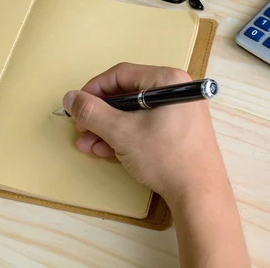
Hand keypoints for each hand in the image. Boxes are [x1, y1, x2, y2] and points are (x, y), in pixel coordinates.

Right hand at [62, 63, 225, 203]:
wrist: (200, 195)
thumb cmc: (166, 157)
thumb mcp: (122, 132)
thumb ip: (92, 112)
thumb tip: (70, 98)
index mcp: (168, 80)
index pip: (121, 74)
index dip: (93, 89)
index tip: (77, 105)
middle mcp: (175, 91)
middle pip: (126, 95)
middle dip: (98, 115)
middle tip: (81, 128)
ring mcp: (178, 113)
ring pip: (132, 113)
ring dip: (106, 129)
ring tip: (86, 145)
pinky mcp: (177, 132)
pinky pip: (143, 126)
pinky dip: (123, 137)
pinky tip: (103, 150)